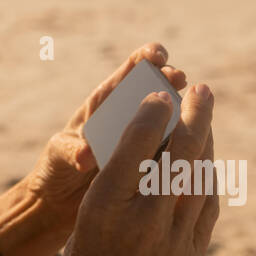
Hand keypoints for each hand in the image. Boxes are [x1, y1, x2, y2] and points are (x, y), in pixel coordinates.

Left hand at [24, 42, 188, 234]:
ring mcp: (144, 136)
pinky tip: (198, 147)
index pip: (133, 67)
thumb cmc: (58, 168)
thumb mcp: (60, 155)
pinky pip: (173, 147)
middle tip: (179, 81)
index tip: (159, 58)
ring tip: (192, 112)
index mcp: (106, 100)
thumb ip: (71, 150)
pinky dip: (186, 144)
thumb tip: (84, 156)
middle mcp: (130, 113)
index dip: (149, 55)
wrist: (63, 200)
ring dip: (185, 112)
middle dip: (172, 78)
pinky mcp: (153, 160)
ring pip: (172, 117)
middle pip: (159, 85)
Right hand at [38, 81, 218, 255]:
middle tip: (201, 89)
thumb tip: (149, 144)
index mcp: (103, 211)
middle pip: (177, 156)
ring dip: (208, 142)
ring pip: (199, 178)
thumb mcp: (85, 228)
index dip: (151, 116)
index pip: (134, 149)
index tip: (161, 93)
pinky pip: (206, 207)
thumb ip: (114, 187)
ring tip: (207, 116)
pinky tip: (207, 162)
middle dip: (194, 117)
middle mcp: (142, 224)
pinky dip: (209, 177)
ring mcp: (173, 243)